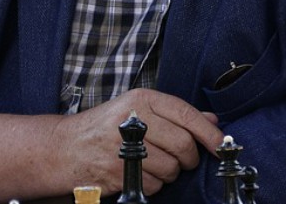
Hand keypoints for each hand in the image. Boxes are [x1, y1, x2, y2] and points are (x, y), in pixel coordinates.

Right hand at [52, 88, 222, 196]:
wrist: (65, 147)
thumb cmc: (103, 127)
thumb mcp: (136, 109)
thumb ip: (173, 114)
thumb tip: (211, 120)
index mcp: (140, 99)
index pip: (185, 114)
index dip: (209, 134)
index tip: (220, 146)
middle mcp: (133, 119)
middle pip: (183, 145)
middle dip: (187, 158)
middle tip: (177, 158)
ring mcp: (124, 146)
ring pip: (171, 169)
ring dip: (167, 173)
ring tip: (149, 163)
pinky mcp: (118, 171)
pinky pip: (153, 185)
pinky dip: (151, 184)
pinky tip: (136, 173)